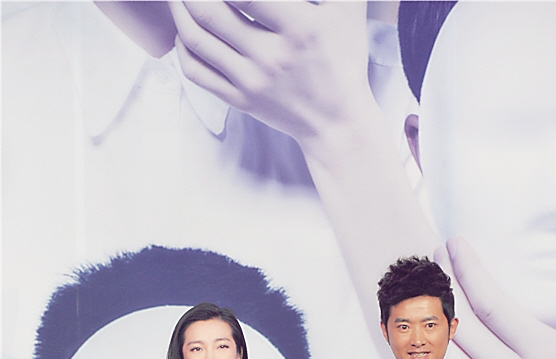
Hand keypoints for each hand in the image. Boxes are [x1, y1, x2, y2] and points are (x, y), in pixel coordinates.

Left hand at [169, 0, 370, 142]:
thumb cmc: (343, 60)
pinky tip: (185, 28)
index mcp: (298, 29)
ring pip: (196, 39)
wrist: (336, 123)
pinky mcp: (240, 100)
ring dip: (179, 8)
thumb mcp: (349, 11)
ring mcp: (251, 82)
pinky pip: (196, 71)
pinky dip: (182, 46)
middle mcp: (270, 57)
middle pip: (210, 11)